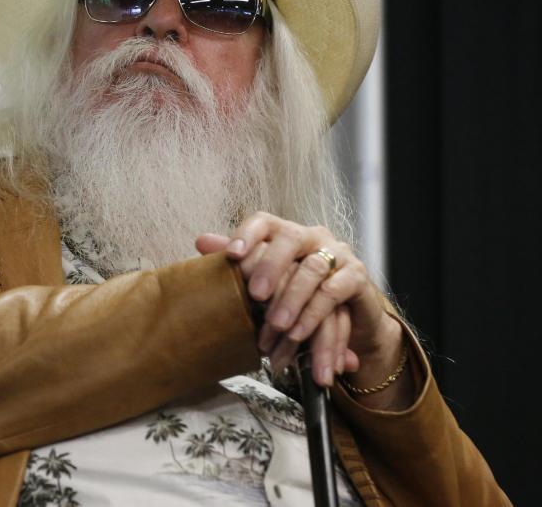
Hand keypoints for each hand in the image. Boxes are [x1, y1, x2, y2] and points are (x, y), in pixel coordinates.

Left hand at [196, 212, 402, 393]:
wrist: (349, 318)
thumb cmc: (298, 295)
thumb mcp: (266, 281)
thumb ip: (239, 260)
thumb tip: (200, 241)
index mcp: (285, 234)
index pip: (264, 222)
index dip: (247, 234)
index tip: (232, 254)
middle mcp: (312, 237)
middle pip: (290, 239)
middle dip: (270, 267)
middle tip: (255, 296)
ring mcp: (337, 254)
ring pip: (313, 271)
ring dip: (293, 301)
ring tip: (278, 327)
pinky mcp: (357, 277)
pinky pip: (336, 292)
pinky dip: (315, 316)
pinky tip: (300, 336)